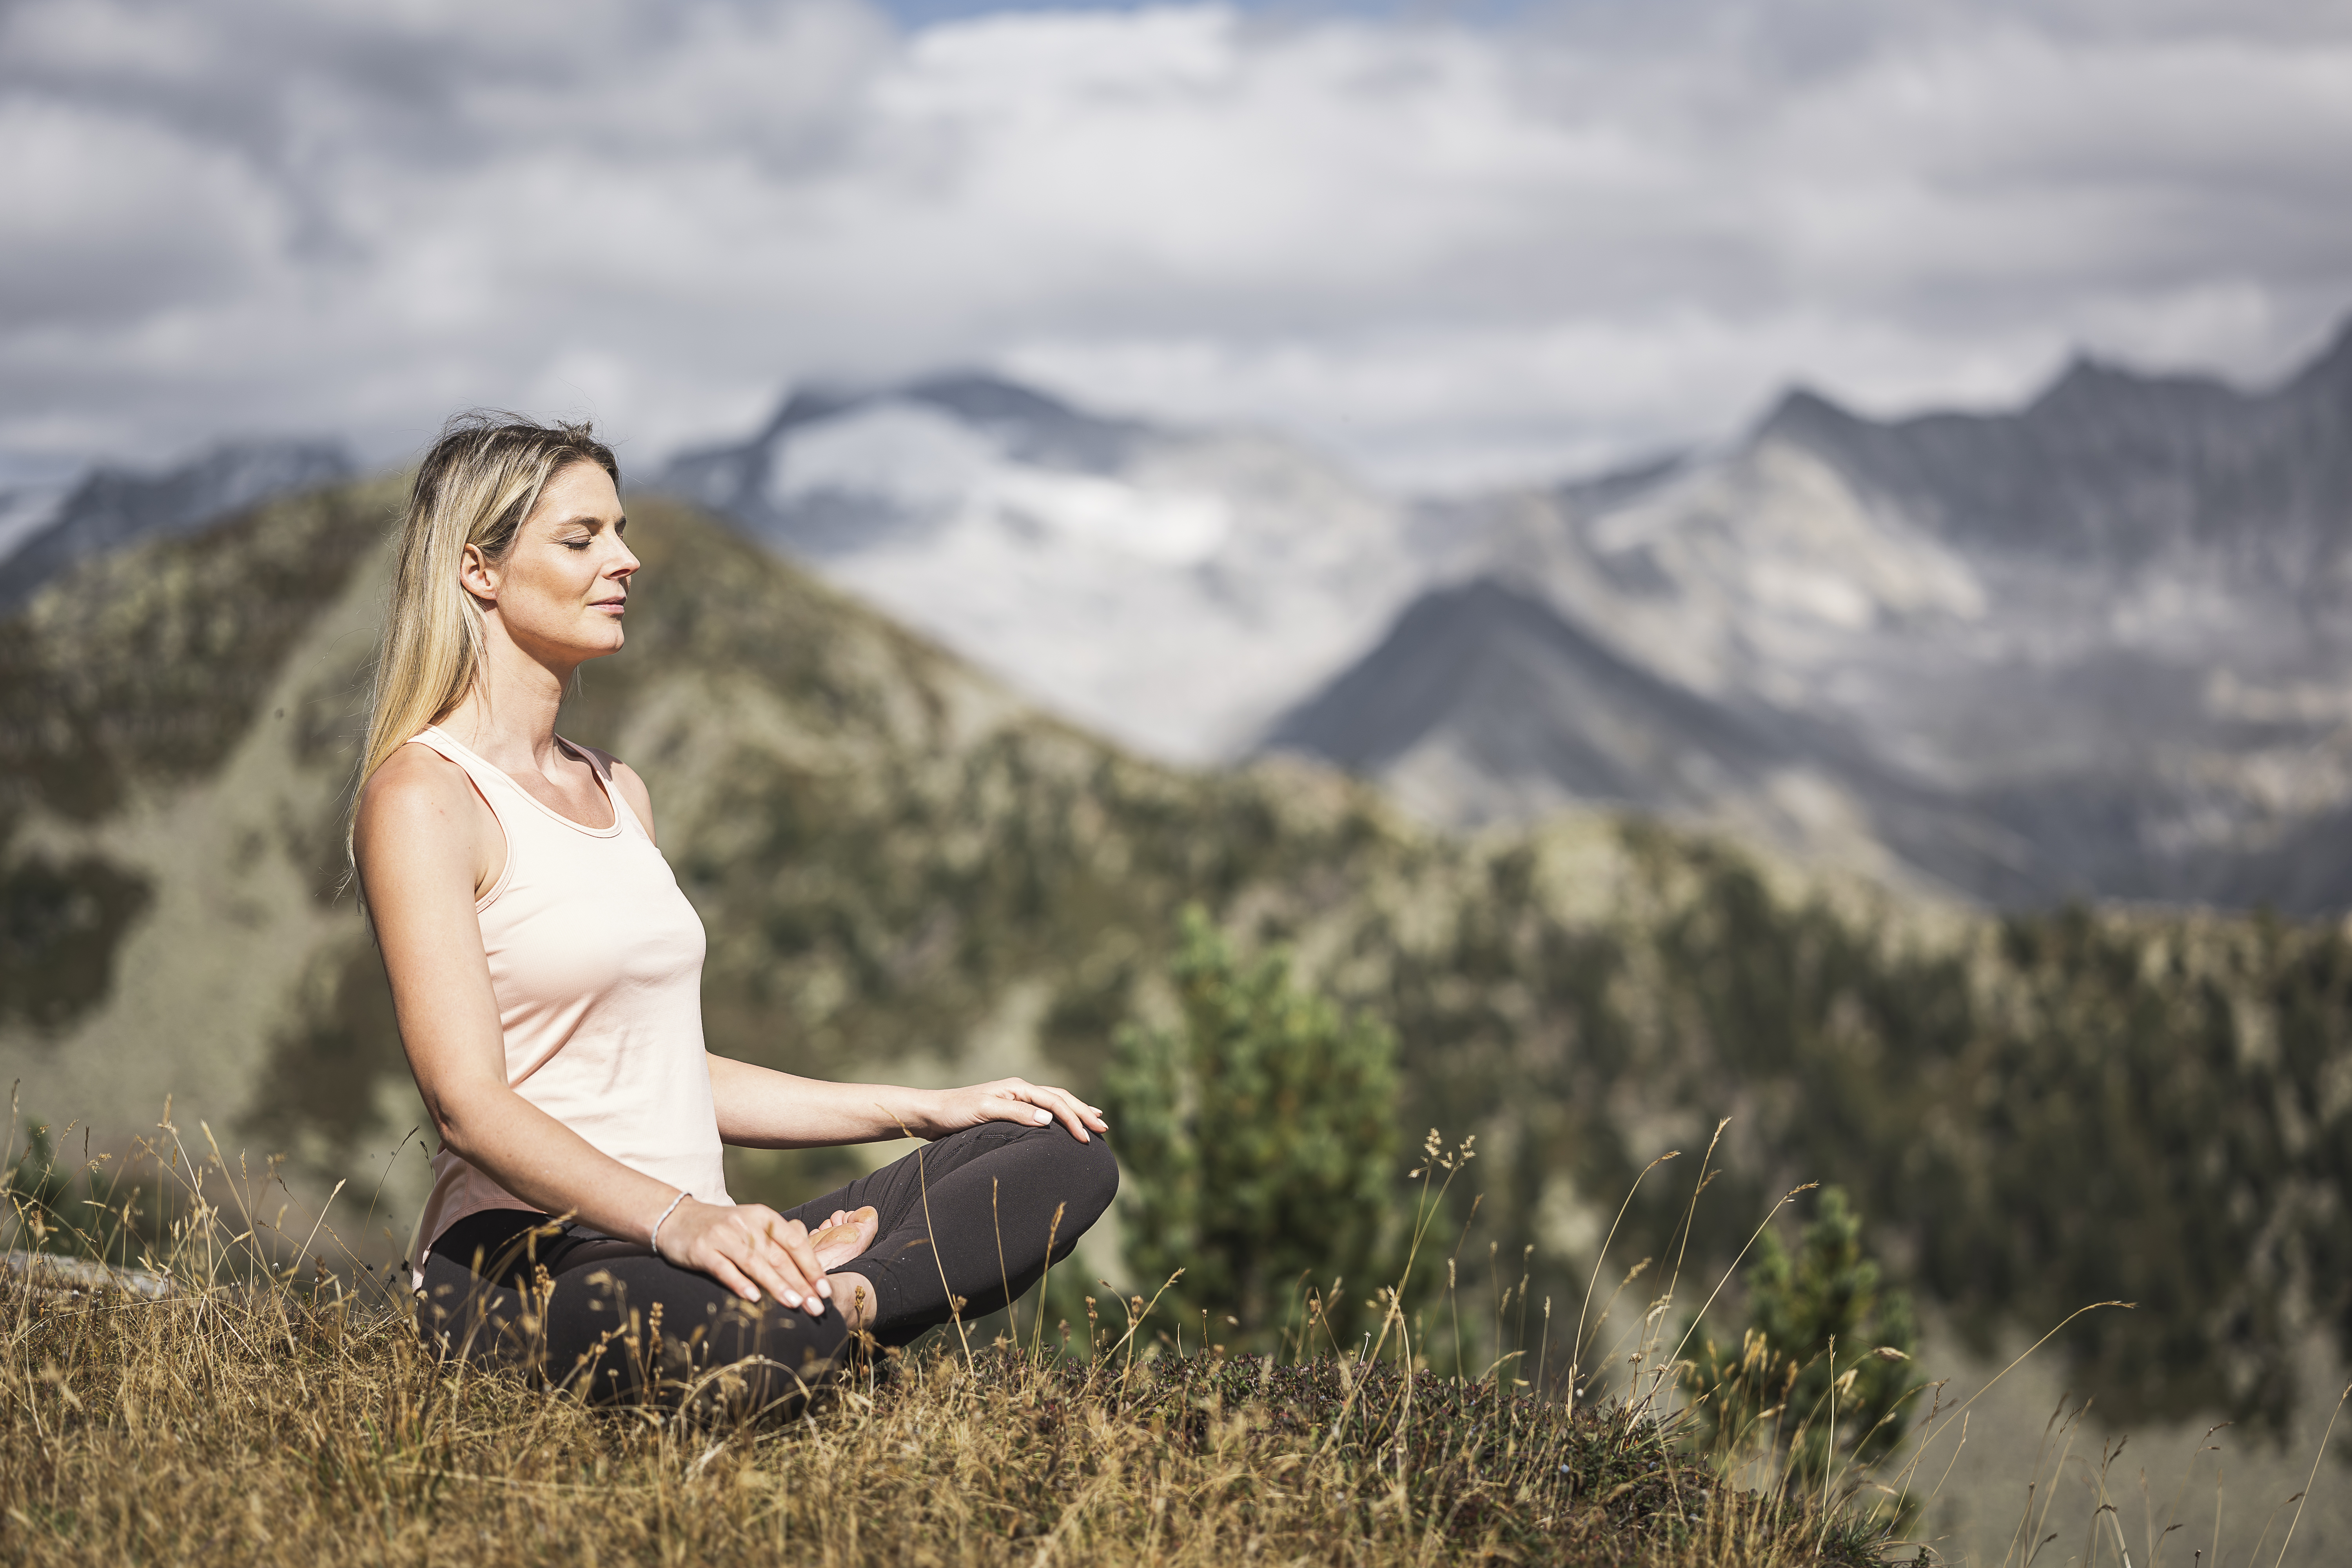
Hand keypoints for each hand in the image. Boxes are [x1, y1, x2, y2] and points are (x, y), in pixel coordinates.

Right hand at [655, 1198, 832, 1313]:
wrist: (678, 1218)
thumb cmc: (724, 1229)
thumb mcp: (753, 1227)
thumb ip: (777, 1245)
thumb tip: (809, 1274)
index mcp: (763, 1217)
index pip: (794, 1242)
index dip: (811, 1266)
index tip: (825, 1290)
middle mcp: (745, 1223)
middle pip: (778, 1256)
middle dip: (800, 1283)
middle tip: (815, 1307)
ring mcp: (723, 1235)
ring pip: (755, 1263)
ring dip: (776, 1285)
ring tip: (794, 1304)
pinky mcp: (702, 1249)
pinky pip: (724, 1267)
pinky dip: (739, 1283)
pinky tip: (753, 1298)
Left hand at [922, 1077, 1107, 1142]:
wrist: (931, 1114)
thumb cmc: (955, 1113)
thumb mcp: (984, 1112)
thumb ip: (1016, 1114)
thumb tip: (1048, 1120)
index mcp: (1018, 1088)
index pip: (1055, 1102)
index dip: (1074, 1119)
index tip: (1088, 1138)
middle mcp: (1020, 1091)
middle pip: (1060, 1098)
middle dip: (1083, 1112)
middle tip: (1104, 1129)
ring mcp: (1015, 1100)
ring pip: (1054, 1102)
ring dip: (1075, 1111)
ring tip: (1094, 1120)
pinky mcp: (1009, 1111)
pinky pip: (1042, 1111)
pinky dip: (1059, 1116)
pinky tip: (1062, 1124)